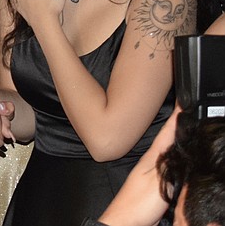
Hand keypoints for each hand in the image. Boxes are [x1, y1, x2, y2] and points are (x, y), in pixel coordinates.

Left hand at [97, 108, 178, 225]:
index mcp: (153, 156)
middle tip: (188, 108)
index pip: (169, 130)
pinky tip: (180, 157)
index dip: (179, 116)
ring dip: (178, 138)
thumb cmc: (138, 203)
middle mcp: (153, 160)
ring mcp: (153, 171)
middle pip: (169, 138)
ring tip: (186, 126)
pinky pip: (170, 164)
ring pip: (169, 150)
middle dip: (179, 124)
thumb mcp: (159, 180)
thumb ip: (172, 163)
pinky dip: (177, 156)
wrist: (126, 222)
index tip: (186, 101)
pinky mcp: (155, 183)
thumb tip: (183, 144)